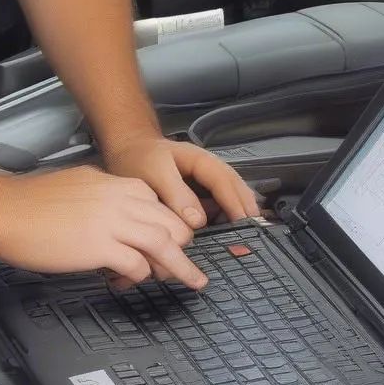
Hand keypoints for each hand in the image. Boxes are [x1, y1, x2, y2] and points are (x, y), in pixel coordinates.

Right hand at [0, 165, 206, 287]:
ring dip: (180, 266)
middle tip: (186, 263)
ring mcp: (112, 222)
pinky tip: (133, 281)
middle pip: (171, 222)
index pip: (159, 203)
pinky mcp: (100, 246)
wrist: (6, 212)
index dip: (170, 225)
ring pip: (164, 243)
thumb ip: (105, 195)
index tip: (175, 240)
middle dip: (183, 246)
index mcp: (116, 183)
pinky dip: (140, 275)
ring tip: (192, 280)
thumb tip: (117, 213)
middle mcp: (121, 199)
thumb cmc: (32, 203)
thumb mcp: (79, 185)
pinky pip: (137, 263)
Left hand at [102, 135, 260, 230]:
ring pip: (229, 195)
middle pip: (234, 186)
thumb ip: (175, 194)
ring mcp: (204, 182)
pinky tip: (226, 230)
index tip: (243, 221)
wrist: (127, 152)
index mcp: (200, 160)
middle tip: (256, 229)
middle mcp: (207, 170)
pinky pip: (216, 204)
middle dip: (246, 206)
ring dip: (239, 211)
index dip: (234, 201)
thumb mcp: (154, 172)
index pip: (223, 180)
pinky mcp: (197, 194)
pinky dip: (224, 216)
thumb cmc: (139, 159)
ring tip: (248, 232)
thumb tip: (198, 220)